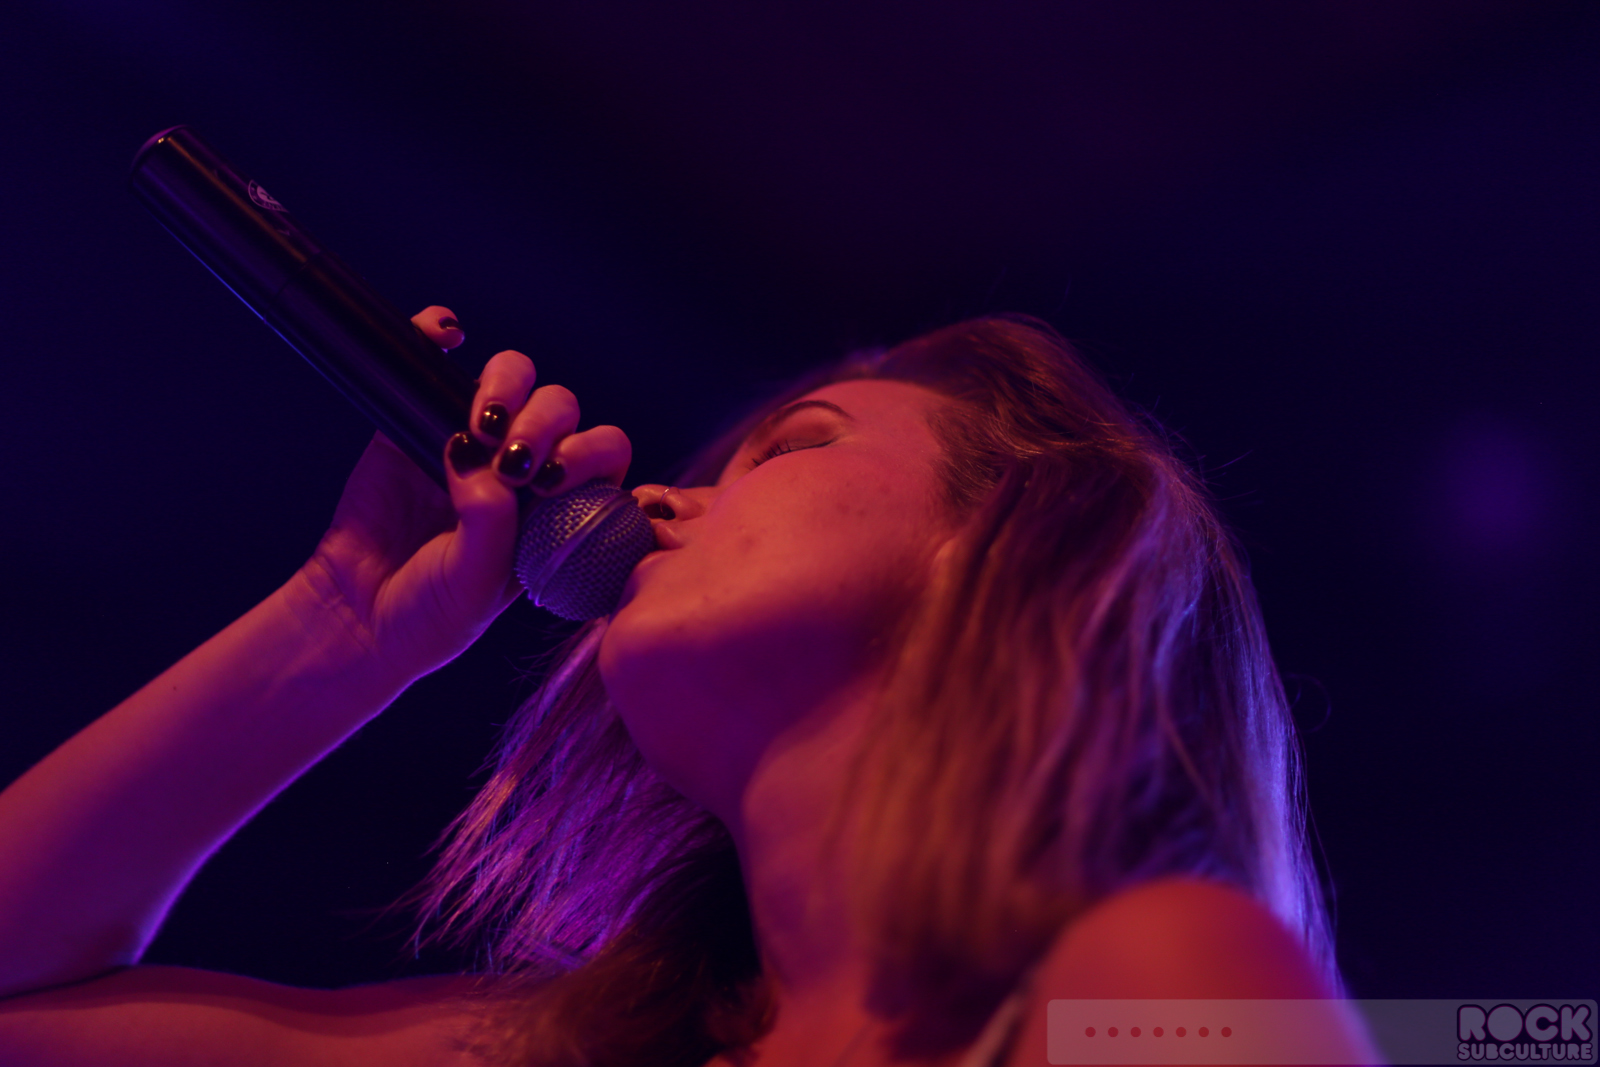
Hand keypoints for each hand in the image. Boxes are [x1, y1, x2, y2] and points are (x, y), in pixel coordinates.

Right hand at [288, 306, 632, 682]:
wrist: (354, 619)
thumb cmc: (431, 616)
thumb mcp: (476, 586)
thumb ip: (490, 525)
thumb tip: (479, 461)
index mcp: (559, 508)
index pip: (601, 455)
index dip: (587, 453)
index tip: (549, 480)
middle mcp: (524, 469)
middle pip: (560, 409)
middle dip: (546, 423)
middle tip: (513, 461)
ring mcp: (470, 442)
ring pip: (511, 380)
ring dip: (507, 386)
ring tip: (481, 425)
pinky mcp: (413, 422)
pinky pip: (434, 364)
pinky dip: (439, 332)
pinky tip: (446, 333)